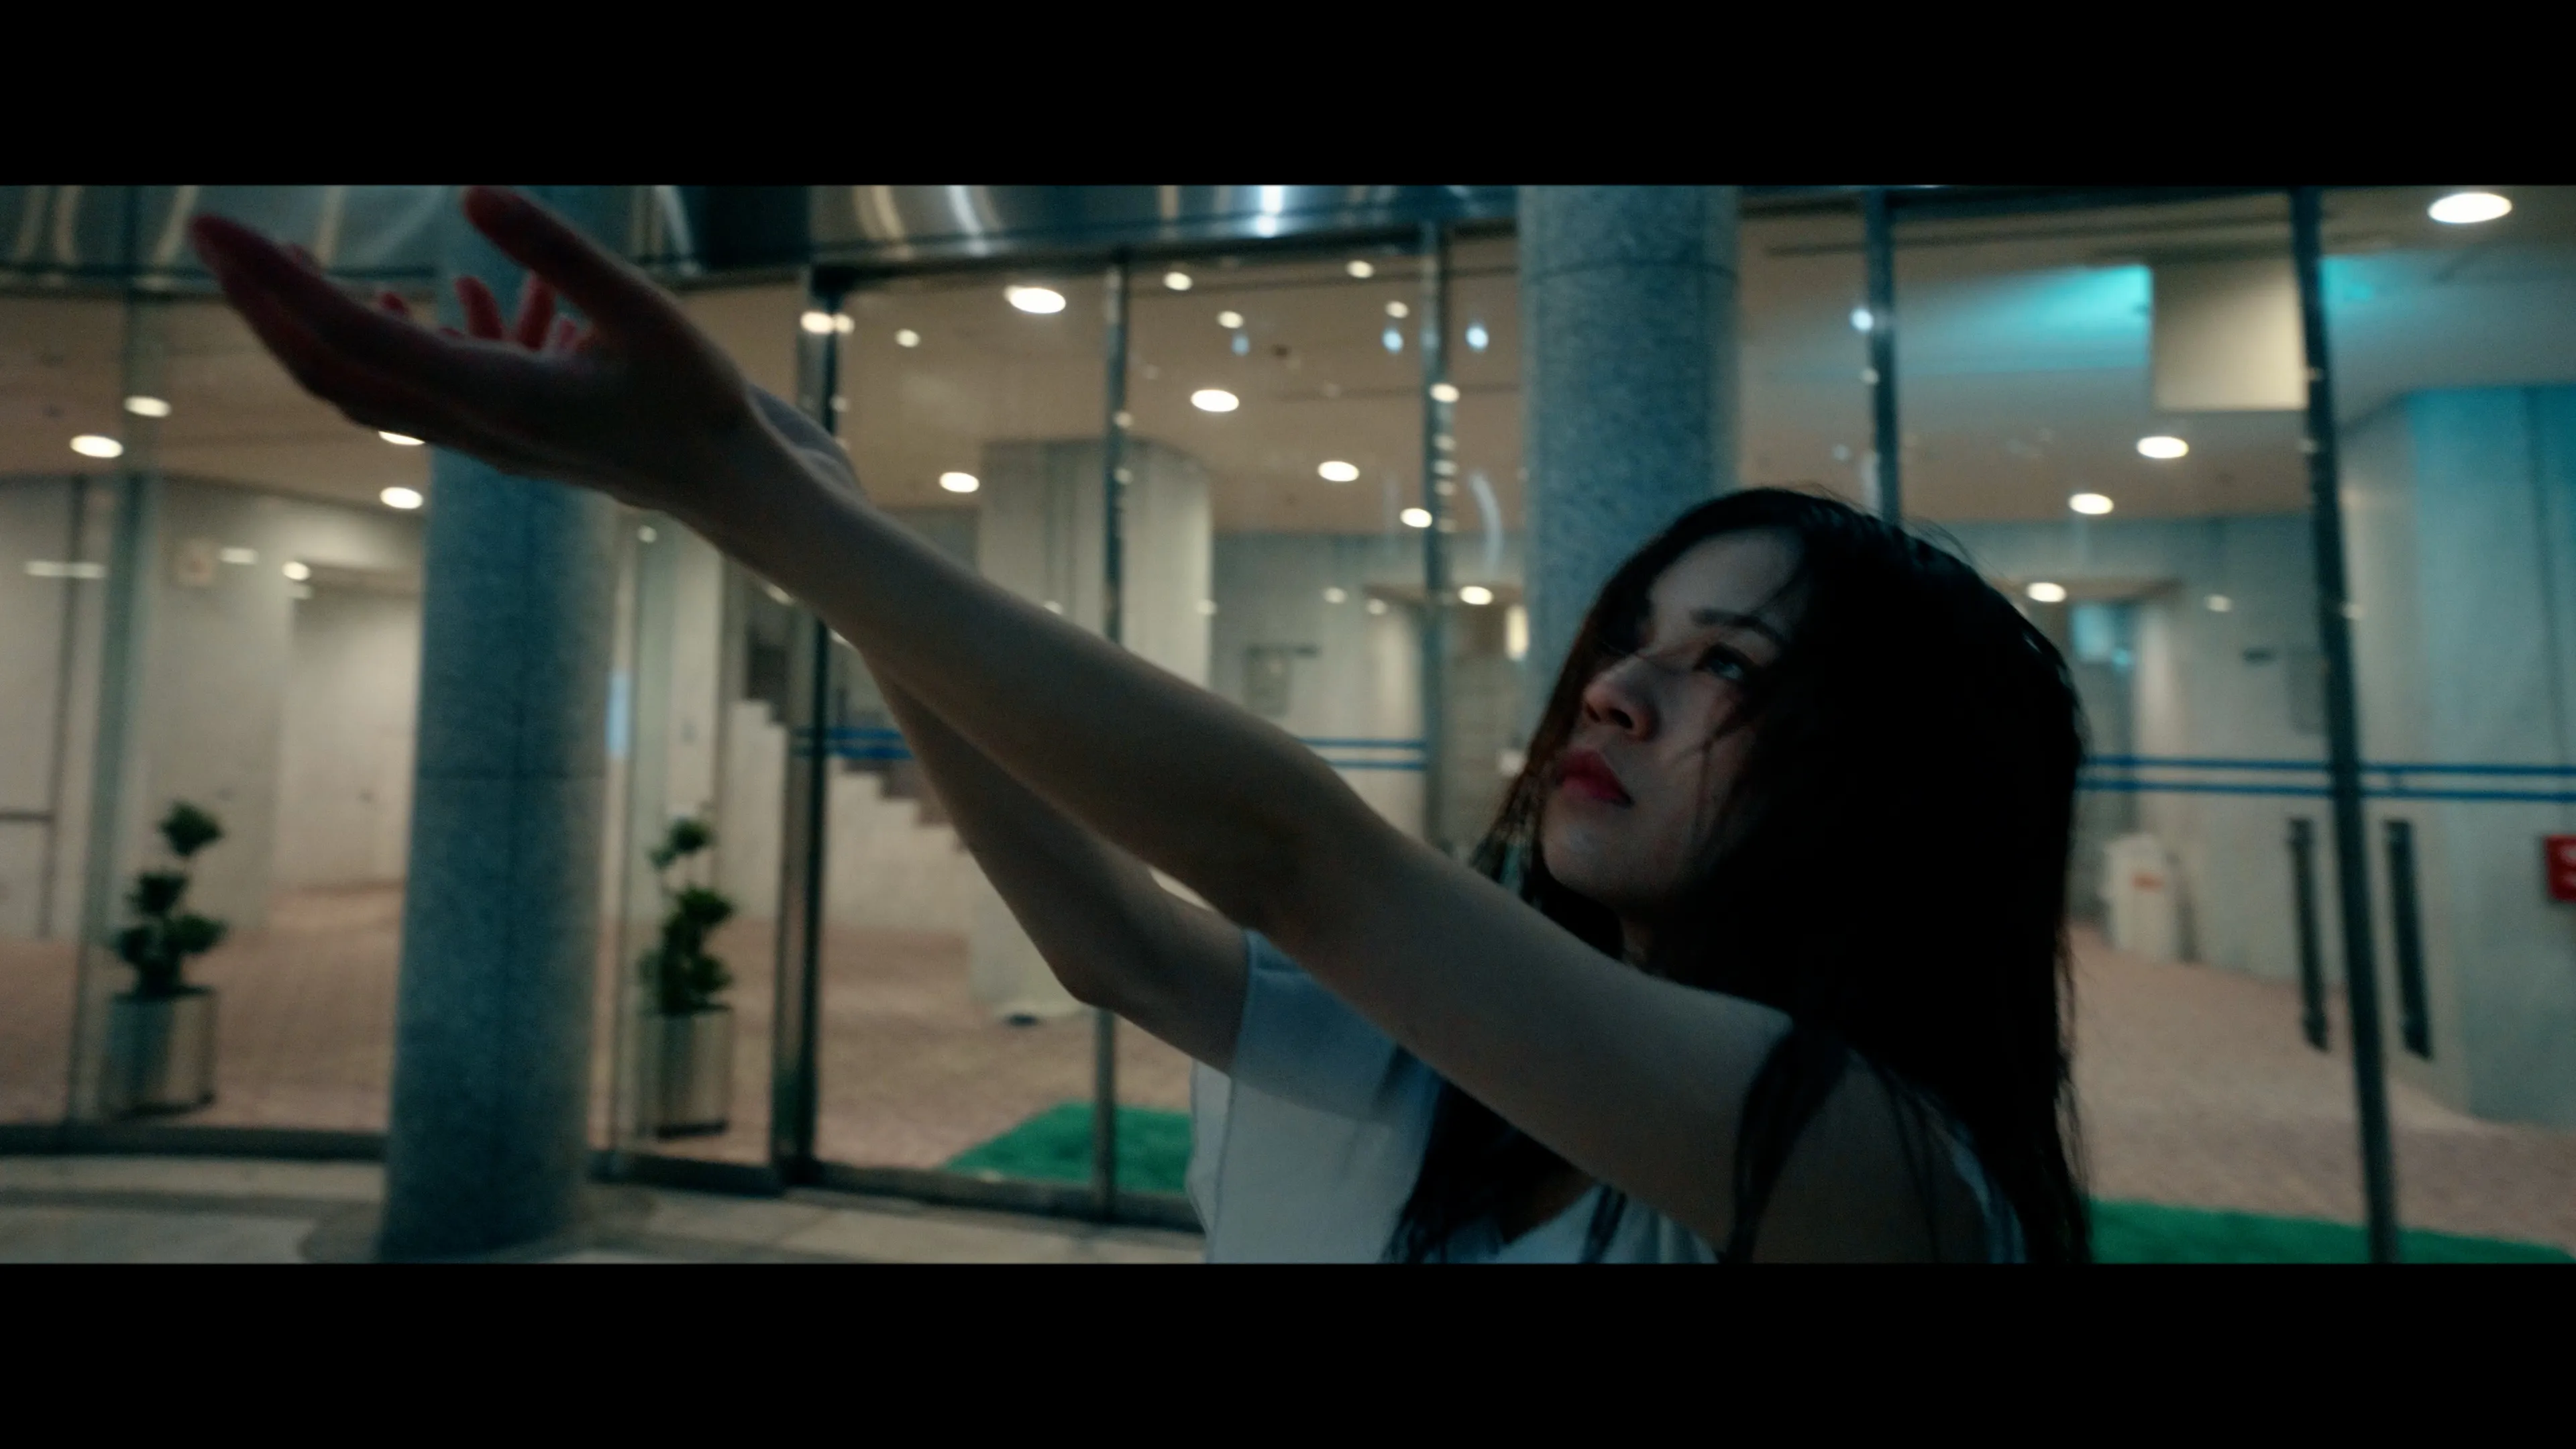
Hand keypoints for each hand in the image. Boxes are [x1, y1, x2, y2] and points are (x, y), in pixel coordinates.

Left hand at [188, 187, 785, 520]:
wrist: (733, 487)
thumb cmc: (701, 405)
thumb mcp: (646, 314)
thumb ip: (560, 253)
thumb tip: (471, 194)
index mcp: (495, 396)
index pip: (348, 334)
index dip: (269, 278)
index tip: (209, 223)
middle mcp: (471, 425)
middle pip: (325, 370)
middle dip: (261, 302)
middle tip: (213, 234)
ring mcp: (480, 436)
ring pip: (357, 385)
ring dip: (308, 326)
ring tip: (283, 259)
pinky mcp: (500, 431)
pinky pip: (409, 394)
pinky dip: (379, 344)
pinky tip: (403, 300)